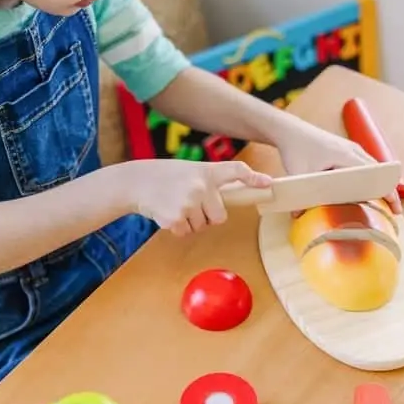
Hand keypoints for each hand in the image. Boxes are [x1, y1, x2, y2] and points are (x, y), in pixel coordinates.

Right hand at [125, 159, 272, 236]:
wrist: (135, 181)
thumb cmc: (166, 177)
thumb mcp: (191, 172)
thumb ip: (213, 182)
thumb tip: (241, 190)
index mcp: (207, 171)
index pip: (236, 171)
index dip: (254, 178)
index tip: (268, 183)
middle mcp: (200, 186)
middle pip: (220, 216)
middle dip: (207, 215)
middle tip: (189, 203)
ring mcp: (188, 202)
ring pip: (202, 226)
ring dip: (190, 221)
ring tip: (175, 205)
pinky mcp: (176, 218)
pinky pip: (187, 232)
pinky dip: (178, 228)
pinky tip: (167, 212)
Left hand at [277, 122, 401, 214]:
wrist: (291, 131)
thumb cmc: (296, 149)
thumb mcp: (298, 174)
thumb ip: (301, 196)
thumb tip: (299, 217)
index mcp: (345, 155)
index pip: (373, 174)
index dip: (386, 190)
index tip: (394, 206)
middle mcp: (353, 150)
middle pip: (379, 171)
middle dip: (388, 191)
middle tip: (395, 211)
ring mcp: (352, 149)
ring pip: (374, 168)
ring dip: (381, 184)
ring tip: (386, 203)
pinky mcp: (348, 151)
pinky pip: (366, 165)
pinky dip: (372, 177)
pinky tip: (371, 191)